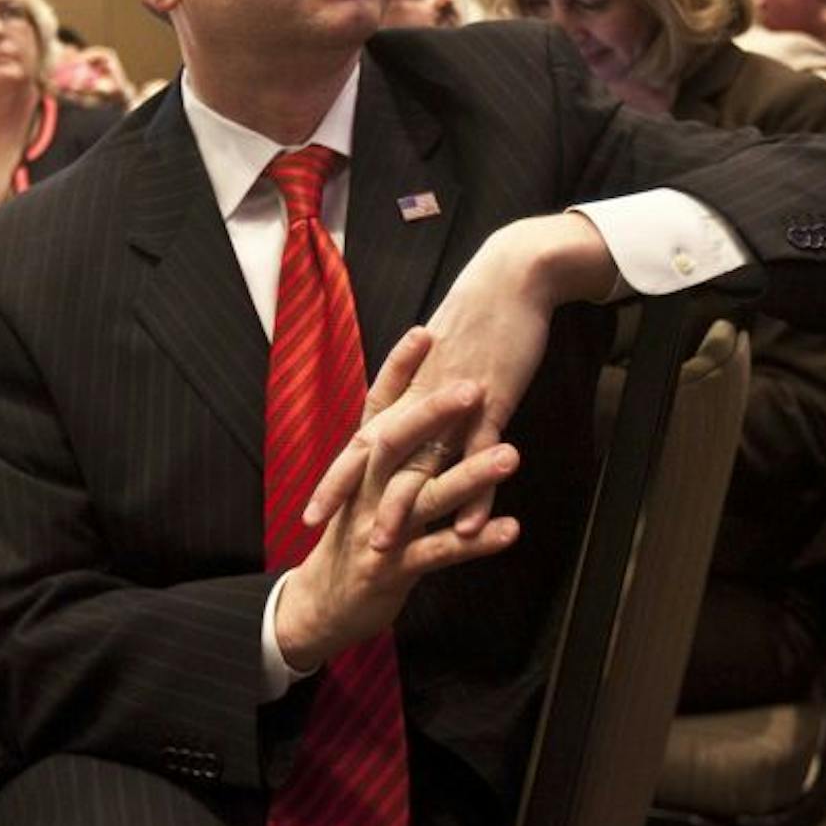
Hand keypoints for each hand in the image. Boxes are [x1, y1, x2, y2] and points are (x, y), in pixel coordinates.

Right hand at [273, 331, 519, 670]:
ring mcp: (378, 528)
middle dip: (435, 412)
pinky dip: (475, 541)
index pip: (379, 407)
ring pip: (425, 495)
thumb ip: (398, 449)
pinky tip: (510, 529)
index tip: (427, 331)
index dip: (400, 370)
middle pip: (398, 441)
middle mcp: (367, 490)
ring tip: (512, 454)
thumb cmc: (354, 537)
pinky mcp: (394, 567)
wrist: (320, 606)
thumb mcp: (370, 488)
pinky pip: (440, 552)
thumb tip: (428, 402)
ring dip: (470, 475)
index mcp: (362, 466)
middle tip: (475, 385)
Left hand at [303, 212, 617, 544]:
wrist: (511, 277)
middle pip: (377, 456)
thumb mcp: (446, 354)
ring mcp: (454, 404)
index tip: (314, 509)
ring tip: (387, 548)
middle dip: (350, 497)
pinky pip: (478, 455)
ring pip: (421, 464)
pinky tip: (470, 529)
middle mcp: (422, 399)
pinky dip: (477, 494)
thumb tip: (424, 409)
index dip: (337, 475)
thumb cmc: (481, 311)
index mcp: (409, 388)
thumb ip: (431, 386)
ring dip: (404, 509)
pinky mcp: (492, 402)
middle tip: (326, 534)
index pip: (363, 439)